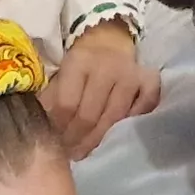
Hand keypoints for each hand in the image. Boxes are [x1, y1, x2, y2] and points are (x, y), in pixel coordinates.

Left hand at [43, 23, 163, 158]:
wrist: (108, 41)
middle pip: (90, 115)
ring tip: (86, 150)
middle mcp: (106, 66)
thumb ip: (51, 100)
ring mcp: (130, 73)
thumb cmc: (80, 65)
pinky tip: (120, 132)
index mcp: (79, 61)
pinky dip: (134, 120)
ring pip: (114, 118)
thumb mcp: (60, 75)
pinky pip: (145, 106)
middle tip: (71, 153)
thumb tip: (45, 132)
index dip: (59, 128)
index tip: (55, 141)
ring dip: (99, 139)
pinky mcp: (149, 79)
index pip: (66, 104)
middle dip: (78, 139)